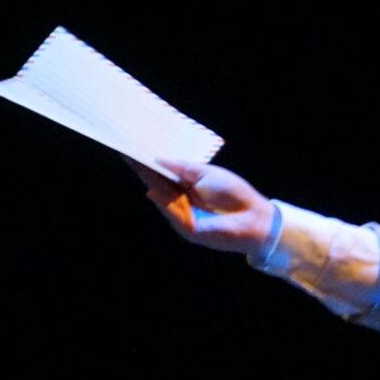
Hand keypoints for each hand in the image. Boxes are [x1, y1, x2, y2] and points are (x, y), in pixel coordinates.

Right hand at [134, 159, 275, 251]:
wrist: (254, 217)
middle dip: (142, 170)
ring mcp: (182, 217)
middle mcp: (180, 203)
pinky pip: (172, 212)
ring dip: (147, 181)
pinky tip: (152, 185)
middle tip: (125, 152)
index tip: (132, 149)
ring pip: (160, 198)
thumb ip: (181, 167)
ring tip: (134, 162)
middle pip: (156, 185)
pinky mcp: (187, 229)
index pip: (162, 175)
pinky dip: (163, 199)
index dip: (147, 163)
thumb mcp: (205, 173)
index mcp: (185, 188)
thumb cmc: (234, 194)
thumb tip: (156, 159)